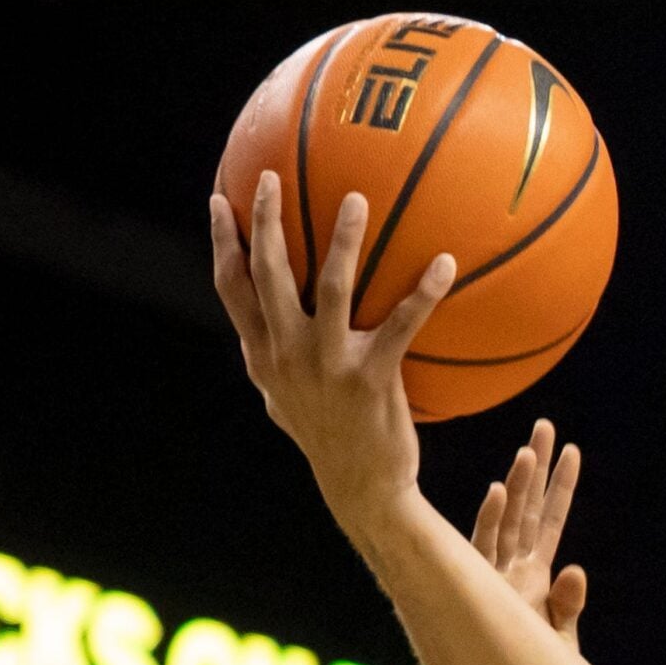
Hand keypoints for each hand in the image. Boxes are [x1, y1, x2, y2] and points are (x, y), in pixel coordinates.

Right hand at [209, 172, 453, 538]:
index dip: (223, 243)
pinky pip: (401, 325)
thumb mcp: (283, 402)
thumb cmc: (328, 438)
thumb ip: (270, 363)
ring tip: (357, 199)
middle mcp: (287, 355)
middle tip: (271, 177)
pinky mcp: (370, 379)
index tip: (220, 200)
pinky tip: (446, 264)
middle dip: (264, 222)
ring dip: (344, 240)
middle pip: (267, 275)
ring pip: (329, 288)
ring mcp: (326, 366)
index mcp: (264, 355)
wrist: (361, 488)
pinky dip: (424, 293)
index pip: (231, 290)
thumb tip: (255, 333)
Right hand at [433, 422, 588, 664]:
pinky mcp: (474, 599)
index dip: (561, 488)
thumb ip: (567, 609)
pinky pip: (483, 553)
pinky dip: (493, 522)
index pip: (549, 523)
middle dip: (537, 469)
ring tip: (528, 449)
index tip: (573, 449)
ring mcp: (488, 583)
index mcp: (529, 580)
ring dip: (519, 487)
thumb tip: (578, 570)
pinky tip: (499, 492)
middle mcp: (507, 573)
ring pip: (507, 524)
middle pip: (527, 511)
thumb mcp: (556, 648)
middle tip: (546, 424)